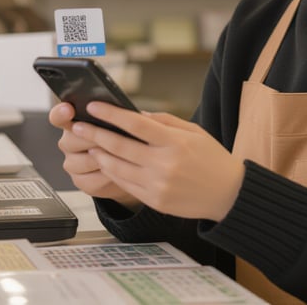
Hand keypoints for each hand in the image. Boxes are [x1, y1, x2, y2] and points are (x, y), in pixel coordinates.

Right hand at [48, 102, 140, 207]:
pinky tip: (118, 170)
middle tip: (111, 137)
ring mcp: (72, 163)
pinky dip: (106, 175)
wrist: (132, 166)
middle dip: (92, 138)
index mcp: (73, 122)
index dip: (61, 113)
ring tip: (120, 155)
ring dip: (102, 158)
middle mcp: (68, 142)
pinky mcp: (81, 181)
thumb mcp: (122, 123)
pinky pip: (90, 179)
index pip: (58, 116)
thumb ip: (116, 116)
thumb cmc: (125, 138)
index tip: (69, 109)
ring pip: (81, 161)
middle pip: (70, 140)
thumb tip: (123, 112)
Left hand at [73, 102, 244, 221]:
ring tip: (88, 145)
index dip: (111, 114)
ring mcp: (158, 185)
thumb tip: (135, 115)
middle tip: (77, 126)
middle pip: (120, 146)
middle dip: (95, 134)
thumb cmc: (212, 158)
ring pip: (117, 168)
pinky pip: (125, 185)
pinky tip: (104, 163)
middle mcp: (164, 164)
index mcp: (175, 142)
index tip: (94, 106)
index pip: (135, 124)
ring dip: (99, 155)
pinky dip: (112, 173)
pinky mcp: (155, 201)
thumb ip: (164, 121)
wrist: (229, 194)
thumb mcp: (194, 131)